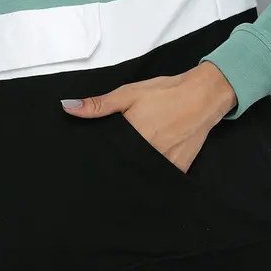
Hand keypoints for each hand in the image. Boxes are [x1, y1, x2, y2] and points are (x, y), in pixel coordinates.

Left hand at [60, 62, 236, 172]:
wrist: (203, 95)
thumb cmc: (166, 92)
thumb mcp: (129, 93)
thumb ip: (99, 105)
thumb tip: (68, 108)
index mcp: (132, 135)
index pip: (108, 157)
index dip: (97, 162)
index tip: (89, 166)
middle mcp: (148, 152)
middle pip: (123, 168)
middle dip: (113, 169)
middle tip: (103, 171)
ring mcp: (164, 163)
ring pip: (140, 175)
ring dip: (131, 173)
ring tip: (123, 170)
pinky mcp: (178, 169)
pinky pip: (159, 177)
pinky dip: (150, 175)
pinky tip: (144, 171)